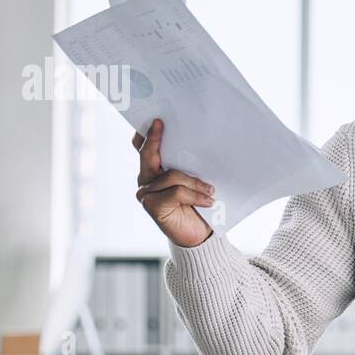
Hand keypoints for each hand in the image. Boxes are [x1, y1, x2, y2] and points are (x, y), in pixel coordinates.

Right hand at [133, 118, 215, 248]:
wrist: (198, 235)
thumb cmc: (197, 205)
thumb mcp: (193, 181)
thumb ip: (187, 167)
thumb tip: (197, 145)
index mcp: (153, 171)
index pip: (143, 149)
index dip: (147, 134)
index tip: (156, 119)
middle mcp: (145, 180)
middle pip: (149, 154)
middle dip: (156, 139)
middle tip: (161, 123)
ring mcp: (146, 193)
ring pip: (171, 175)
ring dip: (195, 181)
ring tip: (211, 190)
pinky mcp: (152, 206)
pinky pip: (176, 191)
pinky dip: (195, 194)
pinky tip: (209, 200)